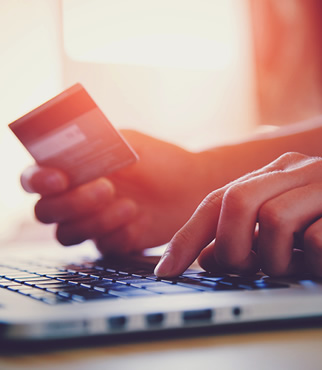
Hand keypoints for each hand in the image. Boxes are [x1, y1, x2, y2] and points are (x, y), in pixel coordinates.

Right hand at [21, 130, 208, 254]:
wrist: (190, 186)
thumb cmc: (159, 160)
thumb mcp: (128, 142)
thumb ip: (97, 143)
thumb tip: (69, 145)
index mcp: (73, 171)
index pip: (35, 178)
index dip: (38, 180)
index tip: (59, 178)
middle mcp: (76, 199)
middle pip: (45, 212)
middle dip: (72, 202)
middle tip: (107, 188)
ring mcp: (92, 223)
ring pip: (67, 234)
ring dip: (95, 221)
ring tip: (130, 205)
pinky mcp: (112, 242)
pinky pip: (100, 247)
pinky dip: (116, 235)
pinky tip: (138, 221)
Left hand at [155, 152, 321, 277]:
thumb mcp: (282, 225)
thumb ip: (245, 235)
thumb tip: (205, 258)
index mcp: (273, 175)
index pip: (216, 201)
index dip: (186, 237)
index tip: (166, 270)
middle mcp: (296, 171)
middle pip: (237, 202)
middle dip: (231, 245)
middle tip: (244, 267)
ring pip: (274, 220)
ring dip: (274, 258)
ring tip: (292, 264)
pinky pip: (318, 240)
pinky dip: (313, 262)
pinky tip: (321, 261)